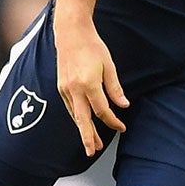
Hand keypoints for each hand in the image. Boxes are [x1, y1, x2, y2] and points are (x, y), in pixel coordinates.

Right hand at [55, 16, 126, 156]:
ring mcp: (65, 89)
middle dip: (88, 137)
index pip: (102, 110)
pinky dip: (77, 117)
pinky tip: (84, 122)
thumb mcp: (108, 65)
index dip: (113, 121)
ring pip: (74, 115)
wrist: (70, 33)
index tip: (122, 126)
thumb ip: (115, 88)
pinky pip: (70, 107)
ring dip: (83, 129)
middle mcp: (74, 89)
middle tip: (92, 152)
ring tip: (91, 143)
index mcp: (88, 83)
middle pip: (82, 119)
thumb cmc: (92, 46)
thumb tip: (124, 105)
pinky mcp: (60, 87)